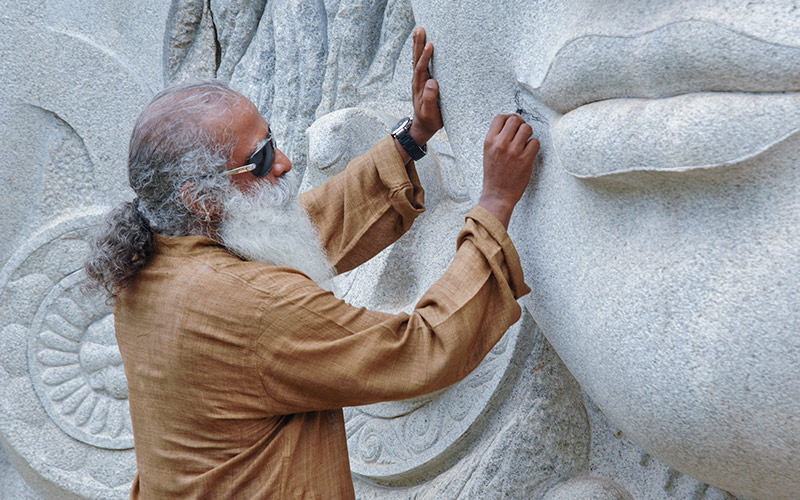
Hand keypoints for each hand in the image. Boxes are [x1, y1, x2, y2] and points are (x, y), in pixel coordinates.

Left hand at [409, 27, 442, 145]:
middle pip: (417, 59)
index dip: (425, 57)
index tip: (430, 45)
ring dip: (418, 44)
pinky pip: (421, 63)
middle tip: (420, 29)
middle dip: (418, 44)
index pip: (421, 68)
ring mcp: (420, 80)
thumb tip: (432, 82)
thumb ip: (430, 99)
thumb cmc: (429, 119)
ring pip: (418, 59)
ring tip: (419, 30)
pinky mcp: (424, 80)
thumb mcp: (430, 113)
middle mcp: (418, 81)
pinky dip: (421, 51)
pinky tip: (423, 43)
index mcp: (419, 87)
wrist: (423, 126)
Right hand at [478, 114, 539, 227]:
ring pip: (527, 129)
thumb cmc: (494, 174)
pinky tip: (528, 153)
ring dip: (528, 134)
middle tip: (521, 133)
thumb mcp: (488, 153)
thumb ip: (497, 138)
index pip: (500, 117)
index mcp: (489, 141)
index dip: (508, 118)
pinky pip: (535, 142)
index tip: (512, 124)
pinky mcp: (526, 159)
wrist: (497, 195)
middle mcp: (501, 144)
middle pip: (515, 120)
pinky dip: (533, 146)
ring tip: (524, 143)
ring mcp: (514, 151)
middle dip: (520, 124)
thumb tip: (513, 121)